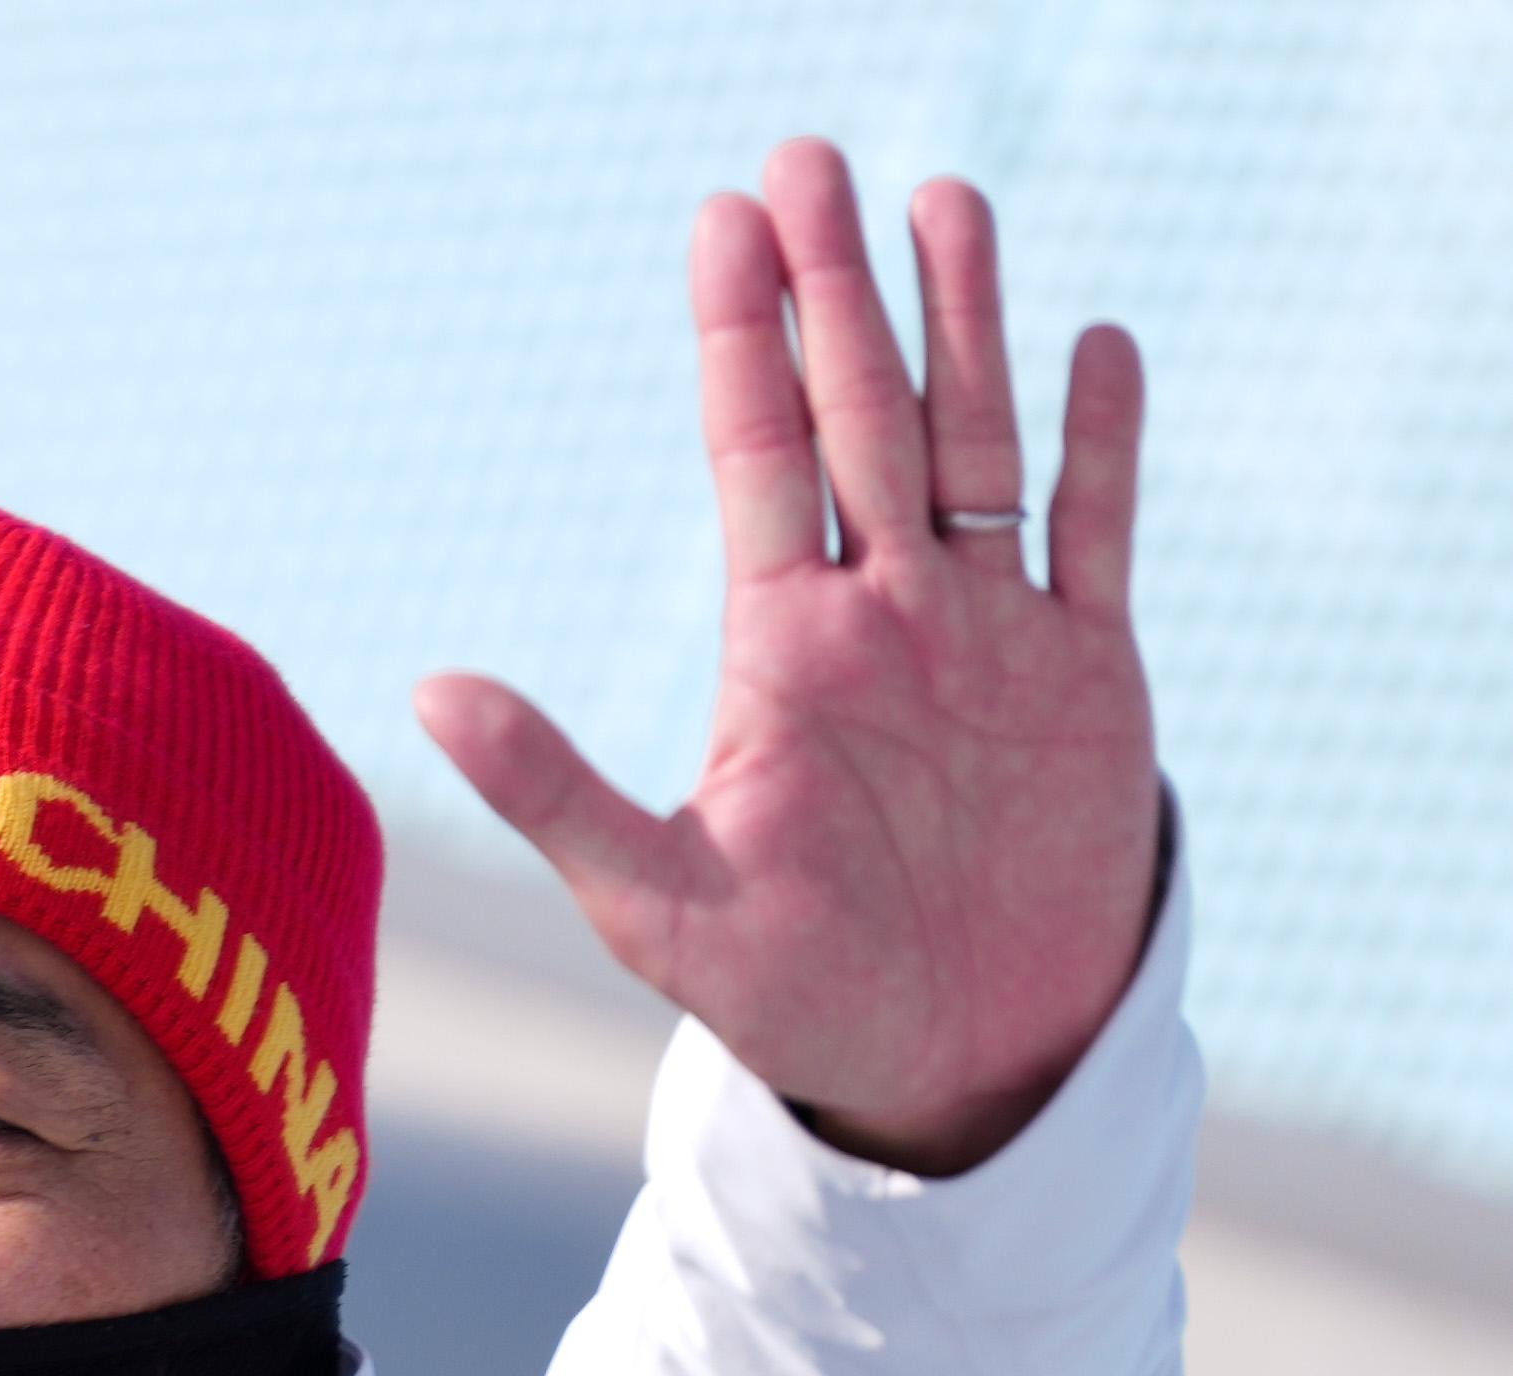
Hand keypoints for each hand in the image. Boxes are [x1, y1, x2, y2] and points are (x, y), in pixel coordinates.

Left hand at [412, 143, 1160, 1173]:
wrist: (945, 1064)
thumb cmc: (789, 995)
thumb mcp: (652, 898)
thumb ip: (548, 788)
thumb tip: (425, 690)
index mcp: (779, 649)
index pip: (754, 455)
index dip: (743, 337)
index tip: (725, 219)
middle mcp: (883, 616)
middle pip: (859, 415)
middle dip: (839, 290)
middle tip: (809, 160)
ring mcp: (988, 634)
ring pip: (976, 441)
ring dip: (965, 326)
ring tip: (942, 202)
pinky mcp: (1088, 674)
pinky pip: (1096, 534)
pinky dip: (1101, 447)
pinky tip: (1095, 346)